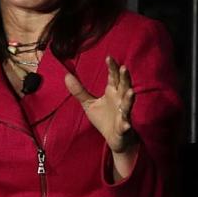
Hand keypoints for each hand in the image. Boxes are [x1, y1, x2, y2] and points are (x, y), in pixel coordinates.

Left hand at [65, 56, 137, 179]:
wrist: (115, 139)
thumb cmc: (104, 119)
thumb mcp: (89, 103)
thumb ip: (79, 91)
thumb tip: (66, 75)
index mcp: (113, 92)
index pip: (113, 77)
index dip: (112, 68)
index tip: (109, 57)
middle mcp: (120, 100)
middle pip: (124, 86)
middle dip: (125, 78)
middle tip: (124, 68)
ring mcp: (124, 113)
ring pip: (128, 104)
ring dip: (129, 98)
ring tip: (131, 92)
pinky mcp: (124, 127)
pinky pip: (125, 125)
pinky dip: (126, 124)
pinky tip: (126, 124)